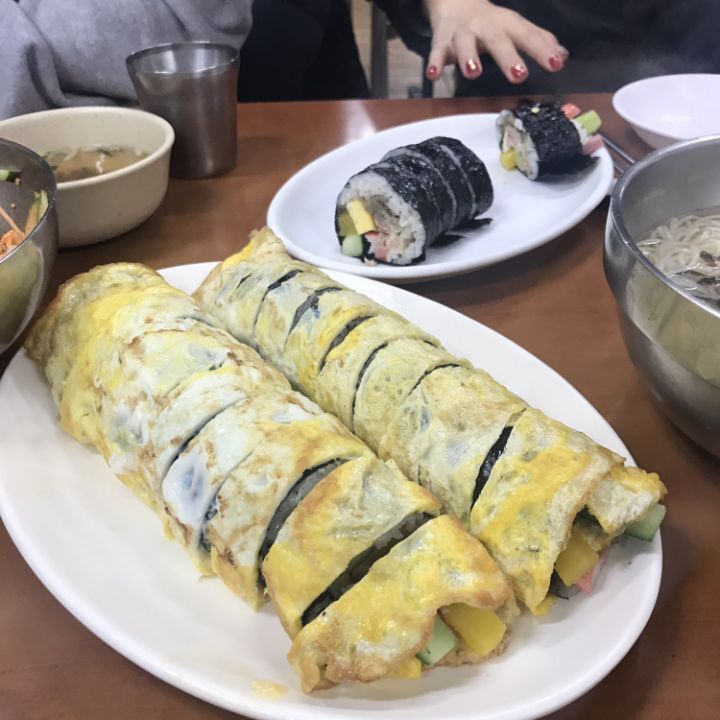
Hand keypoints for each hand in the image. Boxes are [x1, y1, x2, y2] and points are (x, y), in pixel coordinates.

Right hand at [424, 0, 567, 83]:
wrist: (455, 2)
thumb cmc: (489, 23)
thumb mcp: (515, 28)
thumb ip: (538, 41)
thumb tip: (563, 56)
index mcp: (507, 25)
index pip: (528, 36)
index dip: (542, 49)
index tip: (555, 64)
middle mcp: (486, 27)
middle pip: (498, 41)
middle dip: (508, 57)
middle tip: (519, 75)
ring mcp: (463, 34)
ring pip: (465, 44)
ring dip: (468, 57)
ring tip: (473, 73)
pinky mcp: (442, 40)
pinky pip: (437, 51)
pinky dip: (435, 61)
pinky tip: (433, 74)